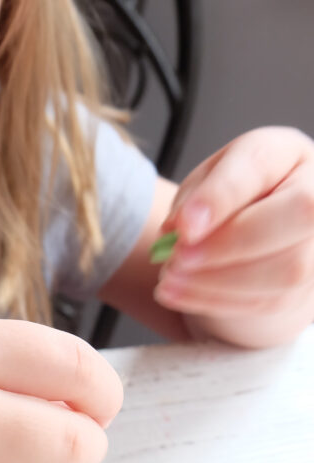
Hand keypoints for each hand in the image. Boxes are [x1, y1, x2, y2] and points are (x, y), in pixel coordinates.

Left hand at [153, 127, 313, 346]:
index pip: (260, 163)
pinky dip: (216, 301)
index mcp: (284, 153)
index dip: (221, 196)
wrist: (246, 247)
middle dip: (231, 242)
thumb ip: (192, 200)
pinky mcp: (304, 288)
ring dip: (217, 281)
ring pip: (286, 268)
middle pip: (299, 212)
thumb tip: (178, 229)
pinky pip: (268, 300)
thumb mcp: (201, 188)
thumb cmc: (225, 207)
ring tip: (169, 279)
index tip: (184, 226)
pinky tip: (180, 294)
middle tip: (177, 258)